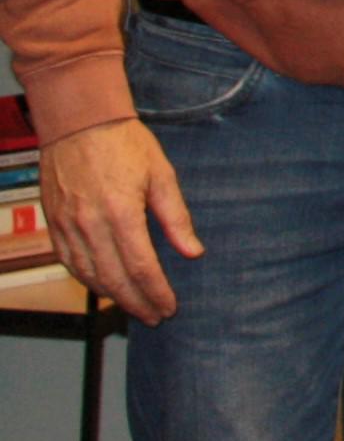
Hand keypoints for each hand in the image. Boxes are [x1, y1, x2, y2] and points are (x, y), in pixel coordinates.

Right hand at [41, 118, 197, 323]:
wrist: (79, 123)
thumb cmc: (125, 144)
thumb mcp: (162, 175)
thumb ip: (176, 218)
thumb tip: (194, 252)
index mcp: (121, 213)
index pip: (141, 268)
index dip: (156, 292)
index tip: (170, 307)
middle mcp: (90, 225)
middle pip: (114, 279)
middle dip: (136, 303)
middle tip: (155, 317)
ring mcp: (67, 226)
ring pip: (89, 276)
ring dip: (112, 297)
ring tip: (134, 307)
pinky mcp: (54, 224)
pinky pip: (70, 263)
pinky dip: (88, 281)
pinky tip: (104, 287)